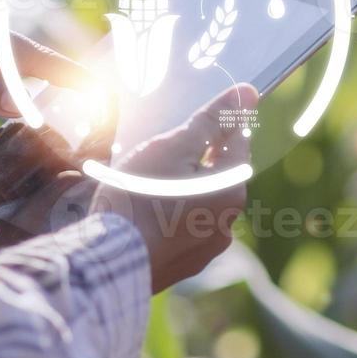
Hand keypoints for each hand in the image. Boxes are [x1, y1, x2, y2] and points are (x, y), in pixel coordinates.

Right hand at [90, 84, 256, 292]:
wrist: (108, 260)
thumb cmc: (139, 197)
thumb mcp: (174, 147)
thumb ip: (212, 120)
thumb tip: (248, 93)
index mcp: (231, 189)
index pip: (237, 142)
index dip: (220, 123)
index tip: (199, 116)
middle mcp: (227, 221)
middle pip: (218, 174)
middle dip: (197, 159)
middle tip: (163, 150)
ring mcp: (206, 247)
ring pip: (201, 203)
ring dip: (184, 188)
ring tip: (147, 182)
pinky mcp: (183, 264)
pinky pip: (183, 228)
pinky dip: (171, 215)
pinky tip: (145, 211)